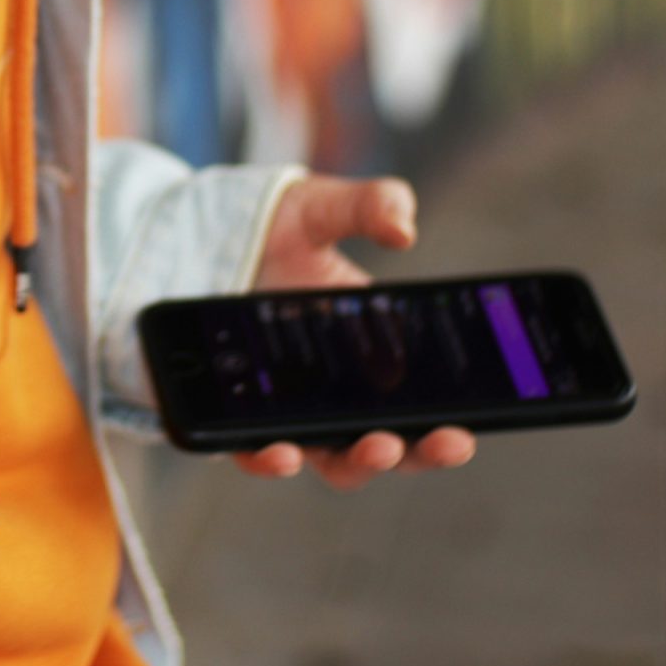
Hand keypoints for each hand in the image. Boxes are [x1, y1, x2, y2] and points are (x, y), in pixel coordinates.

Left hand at [230, 174, 475, 488]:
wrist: (194, 240)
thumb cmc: (272, 228)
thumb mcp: (323, 207)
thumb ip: (370, 204)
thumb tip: (404, 230)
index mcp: (372, 352)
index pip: (419, 400)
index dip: (447, 423)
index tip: (471, 426)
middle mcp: (334, 390)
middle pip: (386, 441)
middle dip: (419, 450)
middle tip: (445, 440)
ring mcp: (286, 407)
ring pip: (330, 456)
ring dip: (358, 461)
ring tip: (376, 446)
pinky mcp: (233, 413)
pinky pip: (252, 450)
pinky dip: (269, 458)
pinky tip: (281, 451)